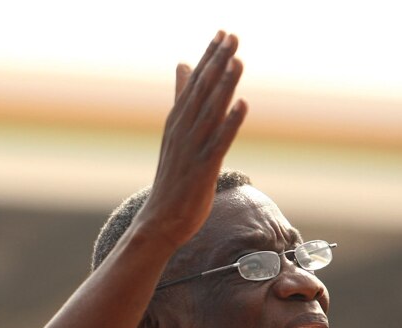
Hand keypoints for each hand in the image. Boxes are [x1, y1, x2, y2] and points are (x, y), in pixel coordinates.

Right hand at [141, 31, 247, 249]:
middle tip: (232, 36)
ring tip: (237, 61)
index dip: (209, 58)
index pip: (194, 84)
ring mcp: (192, 150)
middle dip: (217, 63)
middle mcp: (182, 132)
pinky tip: (242, 105)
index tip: (222, 33)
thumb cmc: (172, 178)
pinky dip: (230, 124)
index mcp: (176, 123)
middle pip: (202, 93)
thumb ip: (181, 98)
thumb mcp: (175, 134)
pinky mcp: (202, 170)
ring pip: (210, 113)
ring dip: (224, 87)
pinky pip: (218, 143)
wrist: (159, 221)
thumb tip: (183, 65)